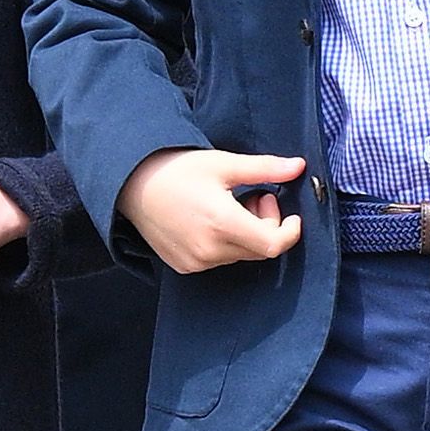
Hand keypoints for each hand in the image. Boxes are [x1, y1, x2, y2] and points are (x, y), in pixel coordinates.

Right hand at [119, 148, 304, 273]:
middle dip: (266, 223)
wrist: (131, 184)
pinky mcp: (185, 266)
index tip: (292, 216)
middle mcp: (209, 249)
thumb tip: (298, 166)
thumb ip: (265, 169)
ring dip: (247, 232)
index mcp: (222, 223)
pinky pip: (220, 260)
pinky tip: (212, 219)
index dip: (289, 231)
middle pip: (260, 249)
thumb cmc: (177, 170)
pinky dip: (227, 242)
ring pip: (241, 254)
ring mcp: (196, 262)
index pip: (273, 245)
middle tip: (253, 195)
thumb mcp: (224, 164)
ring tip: (229, 204)